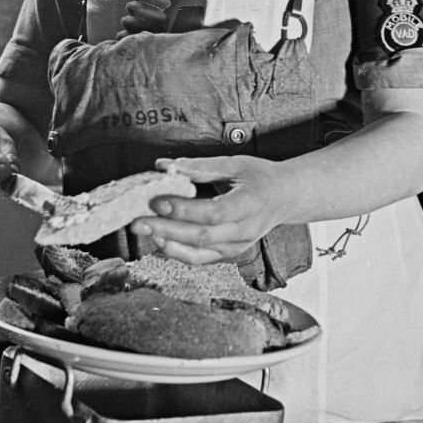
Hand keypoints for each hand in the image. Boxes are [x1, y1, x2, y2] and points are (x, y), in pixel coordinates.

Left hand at [131, 155, 284, 265]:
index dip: (184, 209)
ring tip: (145, 230)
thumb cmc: (260, 178)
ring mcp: (237, 246)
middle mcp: (245, 230)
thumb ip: (200, 166)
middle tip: (138, 221)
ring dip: (168, 243)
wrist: (284, 199)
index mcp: (250, 204)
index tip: (158, 200)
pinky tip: (160, 239)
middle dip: (166, 229)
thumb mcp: (235, 164)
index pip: (213, 212)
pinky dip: (178, 252)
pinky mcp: (229, 253)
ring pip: (199, 253)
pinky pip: (200, 259)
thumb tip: (166, 166)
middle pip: (201, 236)